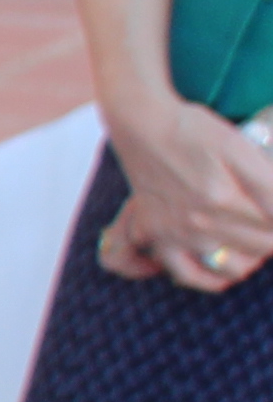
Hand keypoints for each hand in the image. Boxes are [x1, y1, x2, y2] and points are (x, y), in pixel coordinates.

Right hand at [116, 98, 272, 288]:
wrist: (141, 123)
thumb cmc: (194, 130)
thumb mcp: (241, 147)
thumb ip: (270, 186)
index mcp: (226, 200)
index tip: (271, 206)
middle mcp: (201, 223)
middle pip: (260, 249)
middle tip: (267, 216)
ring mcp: (177, 232)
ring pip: (230, 267)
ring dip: (251, 260)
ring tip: (256, 243)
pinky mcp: (156, 233)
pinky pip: (184, 272)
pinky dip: (205, 278)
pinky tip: (218, 269)